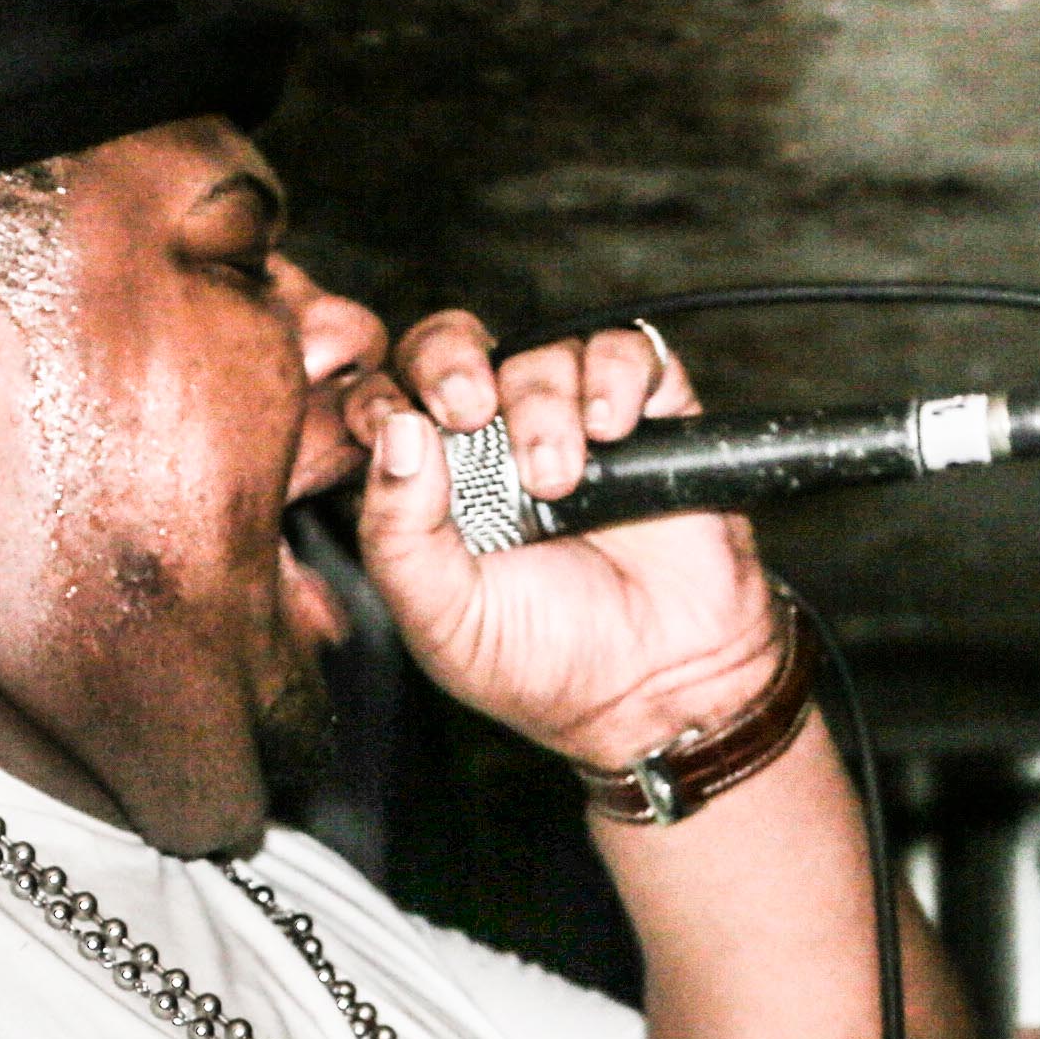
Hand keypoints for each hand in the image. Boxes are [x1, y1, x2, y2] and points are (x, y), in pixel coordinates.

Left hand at [351, 309, 785, 775]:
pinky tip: (612, 429)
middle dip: (451, 362)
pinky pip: (629, 350)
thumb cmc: (542, 664)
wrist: (660, 691)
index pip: (386, 399)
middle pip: (454, 347)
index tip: (389, 421)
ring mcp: (572, 424)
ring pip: (542, 351)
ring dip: (543, 402)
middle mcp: (495, 443)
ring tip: (560, 481)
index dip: (379, 393)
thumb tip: (395, 430)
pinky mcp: (650, 416)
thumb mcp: (442, 616)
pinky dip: (617, 375)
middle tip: (470, 411)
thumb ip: (398, 532)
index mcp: (431, 485)